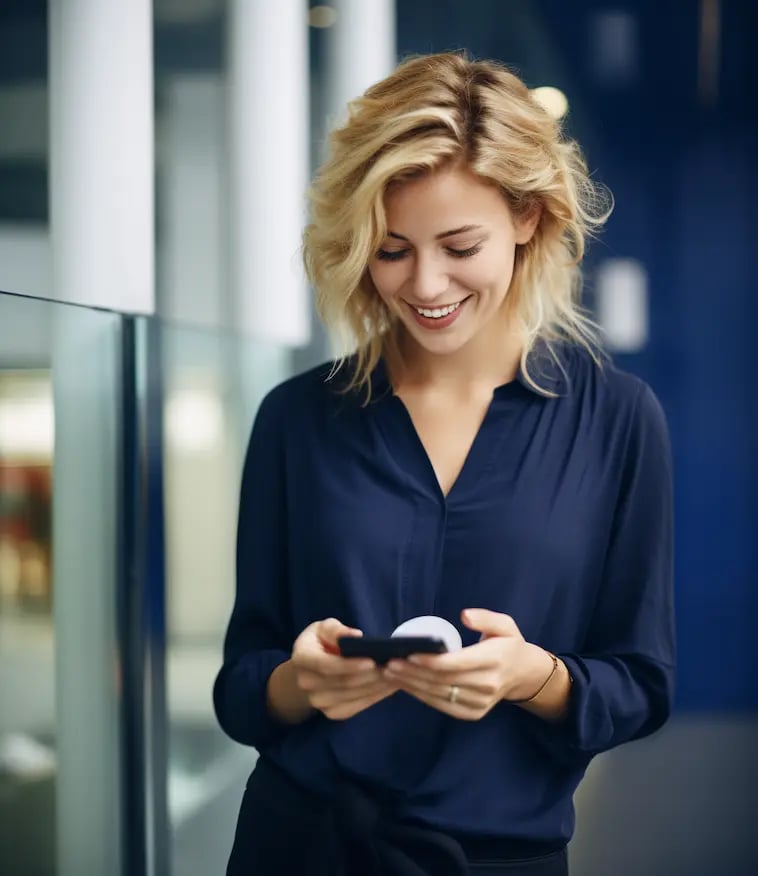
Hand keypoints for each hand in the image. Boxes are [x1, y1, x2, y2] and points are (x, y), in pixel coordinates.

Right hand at [290, 618, 398, 719]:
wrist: (308, 670)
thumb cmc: (320, 642)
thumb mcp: (323, 628)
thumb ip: (336, 630)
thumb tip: (355, 636)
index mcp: (302, 659)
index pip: (326, 666)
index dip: (349, 665)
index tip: (372, 661)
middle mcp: (306, 684)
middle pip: (344, 683)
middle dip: (371, 675)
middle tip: (395, 666)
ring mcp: (319, 702)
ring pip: (353, 696)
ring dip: (377, 686)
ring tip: (398, 674)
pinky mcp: (332, 713)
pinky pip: (358, 707)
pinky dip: (376, 696)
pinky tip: (391, 686)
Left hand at [383, 609, 554, 720]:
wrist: (523, 675)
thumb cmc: (508, 644)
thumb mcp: (505, 624)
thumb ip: (485, 617)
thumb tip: (464, 615)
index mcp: (494, 661)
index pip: (456, 663)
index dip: (430, 660)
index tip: (408, 652)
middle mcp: (487, 685)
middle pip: (442, 680)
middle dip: (413, 672)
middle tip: (390, 663)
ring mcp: (480, 703)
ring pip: (439, 694)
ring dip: (412, 685)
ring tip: (390, 673)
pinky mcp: (473, 713)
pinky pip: (442, 706)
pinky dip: (421, 696)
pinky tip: (405, 685)